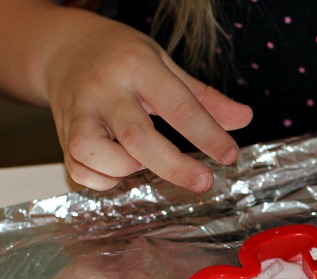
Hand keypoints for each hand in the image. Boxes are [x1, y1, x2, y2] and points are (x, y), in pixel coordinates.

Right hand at [45, 15, 251, 191]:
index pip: (178, 106)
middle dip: (175, 167)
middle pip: (138, 137)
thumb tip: (244, 118)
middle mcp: (105, 90)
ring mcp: (79, 113)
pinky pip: (79, 168)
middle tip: (204, 181)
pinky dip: (102, 180)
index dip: (208, 135)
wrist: (65, 49)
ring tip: (146, 162)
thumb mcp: (166, 66)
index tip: (229, 155)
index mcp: (137, 67)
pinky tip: (120, 170)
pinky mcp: (62, 134)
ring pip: (95, 153)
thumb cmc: (123, 59)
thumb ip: (204, 97)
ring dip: (127, 170)